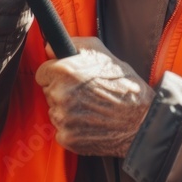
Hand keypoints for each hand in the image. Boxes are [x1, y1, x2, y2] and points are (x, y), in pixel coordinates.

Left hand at [35, 37, 155, 155]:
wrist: (140, 119)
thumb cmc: (124, 84)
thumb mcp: (102, 52)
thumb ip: (73, 44)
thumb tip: (50, 47)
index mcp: (65, 71)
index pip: (42, 72)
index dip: (55, 73)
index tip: (66, 77)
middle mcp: (60, 94)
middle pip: (48, 91)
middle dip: (62, 90)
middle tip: (84, 92)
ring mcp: (62, 118)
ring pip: (54, 111)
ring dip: (66, 109)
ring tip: (89, 107)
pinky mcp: (67, 137)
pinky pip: (61, 129)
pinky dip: (72, 127)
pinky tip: (89, 121)